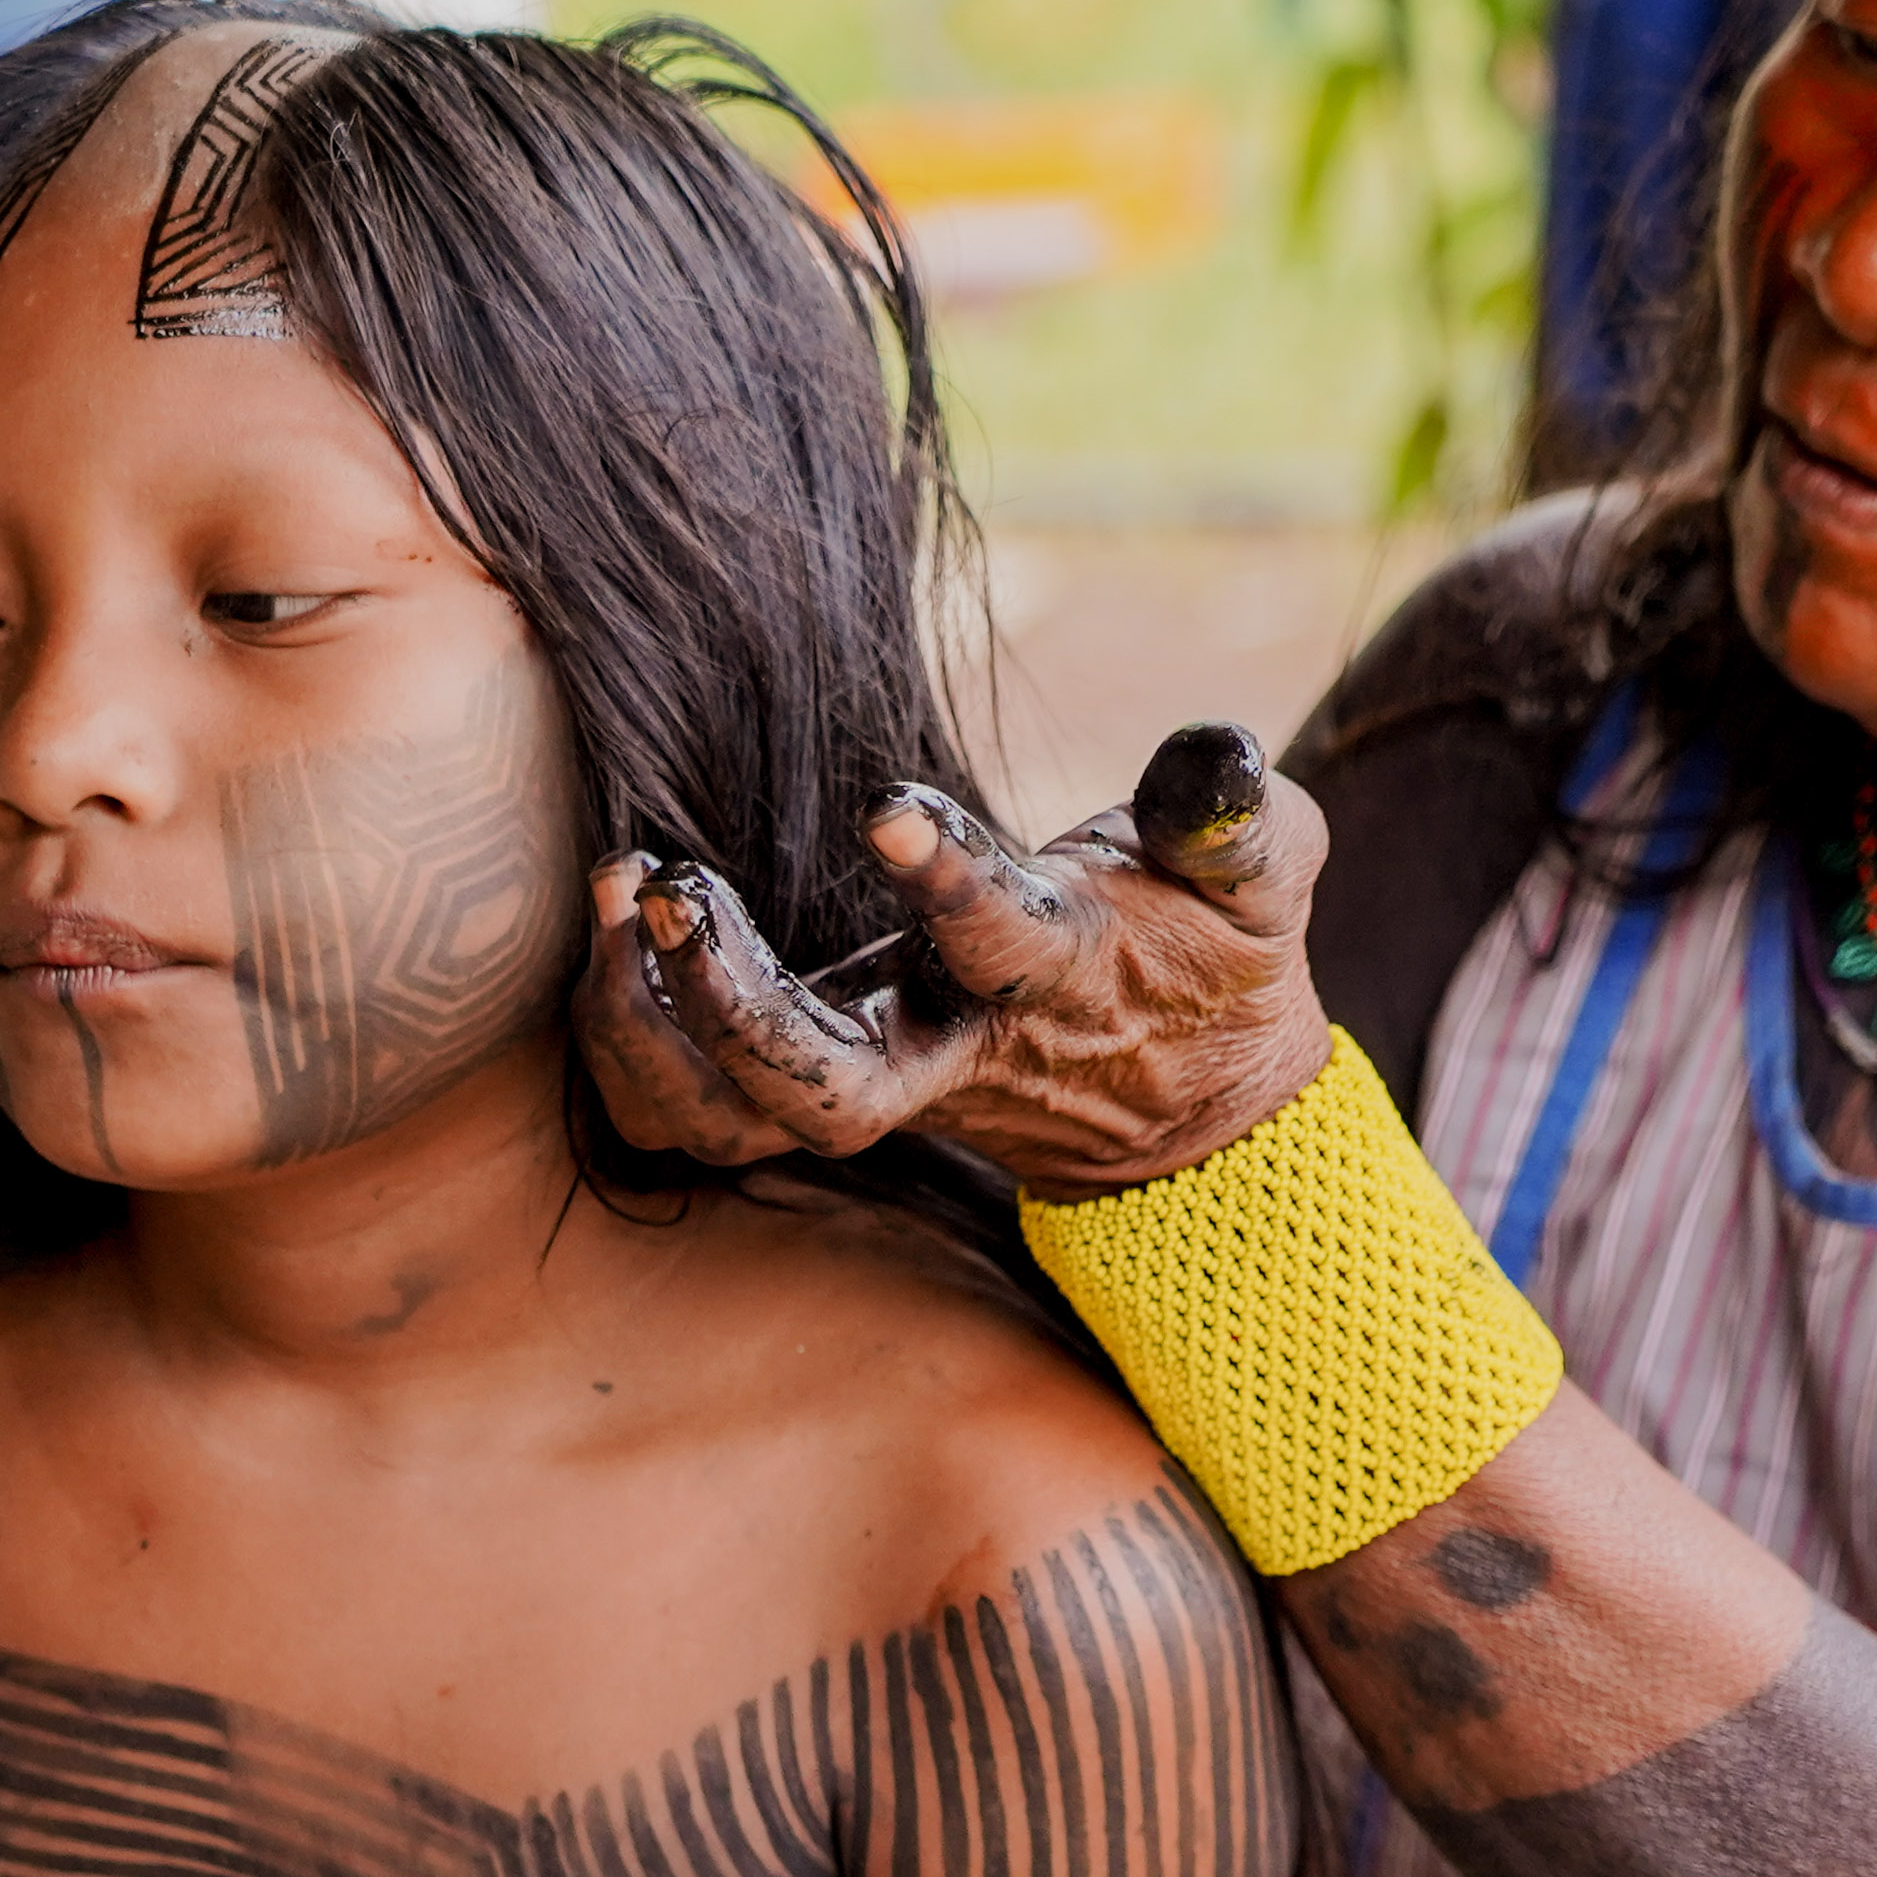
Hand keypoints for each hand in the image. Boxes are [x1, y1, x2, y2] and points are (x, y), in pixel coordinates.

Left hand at [574, 721, 1334, 1196]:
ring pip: (731, 1119)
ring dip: (648, 1025)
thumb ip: (1238, 818)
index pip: (997, 942)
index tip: (887, 808)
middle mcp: (950, 1055)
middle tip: (664, 886)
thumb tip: (1216, 758)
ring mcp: (875, 1085)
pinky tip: (612, 942)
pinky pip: (691, 1114)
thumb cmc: (1213, 953)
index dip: (946, 883)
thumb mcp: (1265, 874)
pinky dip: (629, 1049)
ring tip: (623, 888)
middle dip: (729, 1004)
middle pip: (824, 1090)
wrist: (1190, 1108)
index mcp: (1056, 979)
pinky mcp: (817, 1088)